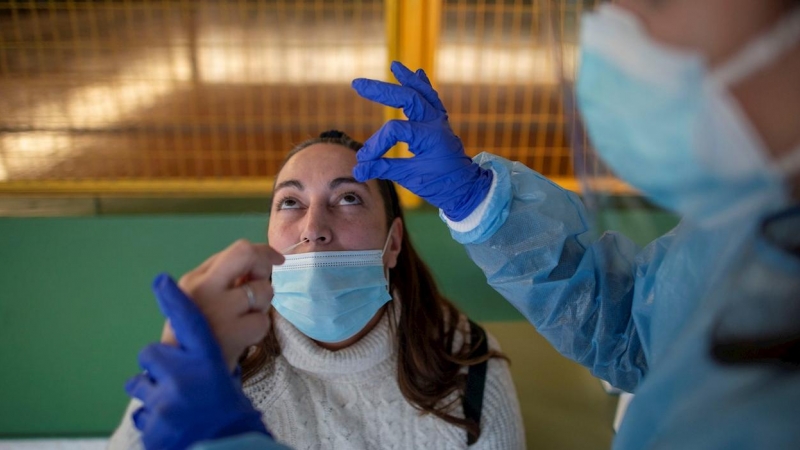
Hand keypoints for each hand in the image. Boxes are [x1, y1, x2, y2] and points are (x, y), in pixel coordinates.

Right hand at [162, 240, 284, 369]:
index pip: (238, 249)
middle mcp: (204, 289)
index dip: (263, 252)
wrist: (185, 375)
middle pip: (247, 254)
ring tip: (243, 319)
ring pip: (263, 291)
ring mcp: (218, 310)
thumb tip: (260, 262)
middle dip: (264, 263)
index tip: (276, 259)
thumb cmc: (197, 333)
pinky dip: (257, 329)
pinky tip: (242, 337)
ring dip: (261, 305)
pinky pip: (262, 321)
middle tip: (263, 282)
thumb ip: (226, 277)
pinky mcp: (232, 333)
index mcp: (195, 279)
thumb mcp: (201, 298)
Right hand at [351, 61, 491, 220]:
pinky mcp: (440, 123)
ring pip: (422, 93)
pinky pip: (431, 99)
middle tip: (358, 84)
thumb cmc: (441, 184)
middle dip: (382, 91)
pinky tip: (417, 74)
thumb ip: (384, 168)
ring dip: (407, 79)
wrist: (465, 188)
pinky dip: (423, 86)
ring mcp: (439, 120)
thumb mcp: (410, 178)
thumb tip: (358, 169)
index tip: (365, 160)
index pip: (395, 130)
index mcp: (430, 135)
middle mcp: (435, 122)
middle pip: (407, 98)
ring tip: (395, 67)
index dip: (377, 143)